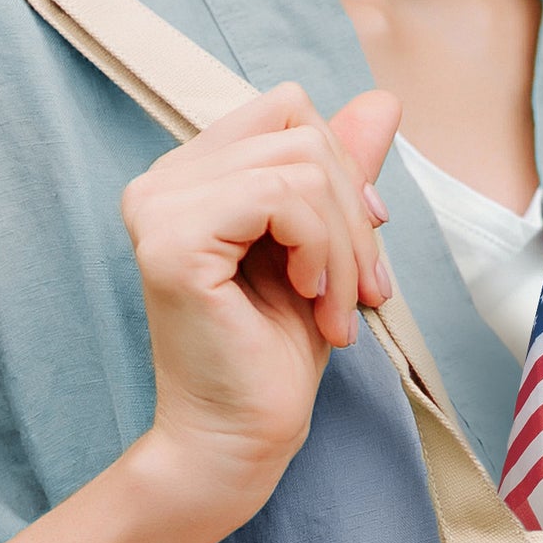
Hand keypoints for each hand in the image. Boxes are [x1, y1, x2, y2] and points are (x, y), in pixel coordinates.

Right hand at [122, 81, 402, 536]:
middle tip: (366, 293)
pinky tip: (315, 301)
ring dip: (344, 245)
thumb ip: (339, 176)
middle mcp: (162, 182)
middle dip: (352, 213)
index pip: (287, 112)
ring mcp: (160, 206)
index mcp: (190, 178)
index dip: (343, 168)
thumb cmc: (272, 361)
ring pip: (299, 165)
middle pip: (298, 130)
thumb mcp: (323, 251)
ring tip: (339, 310)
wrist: (239, 442)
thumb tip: (382, 100)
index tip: (363, 251)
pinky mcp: (173, 240)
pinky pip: (281, 197)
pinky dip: (322, 250)